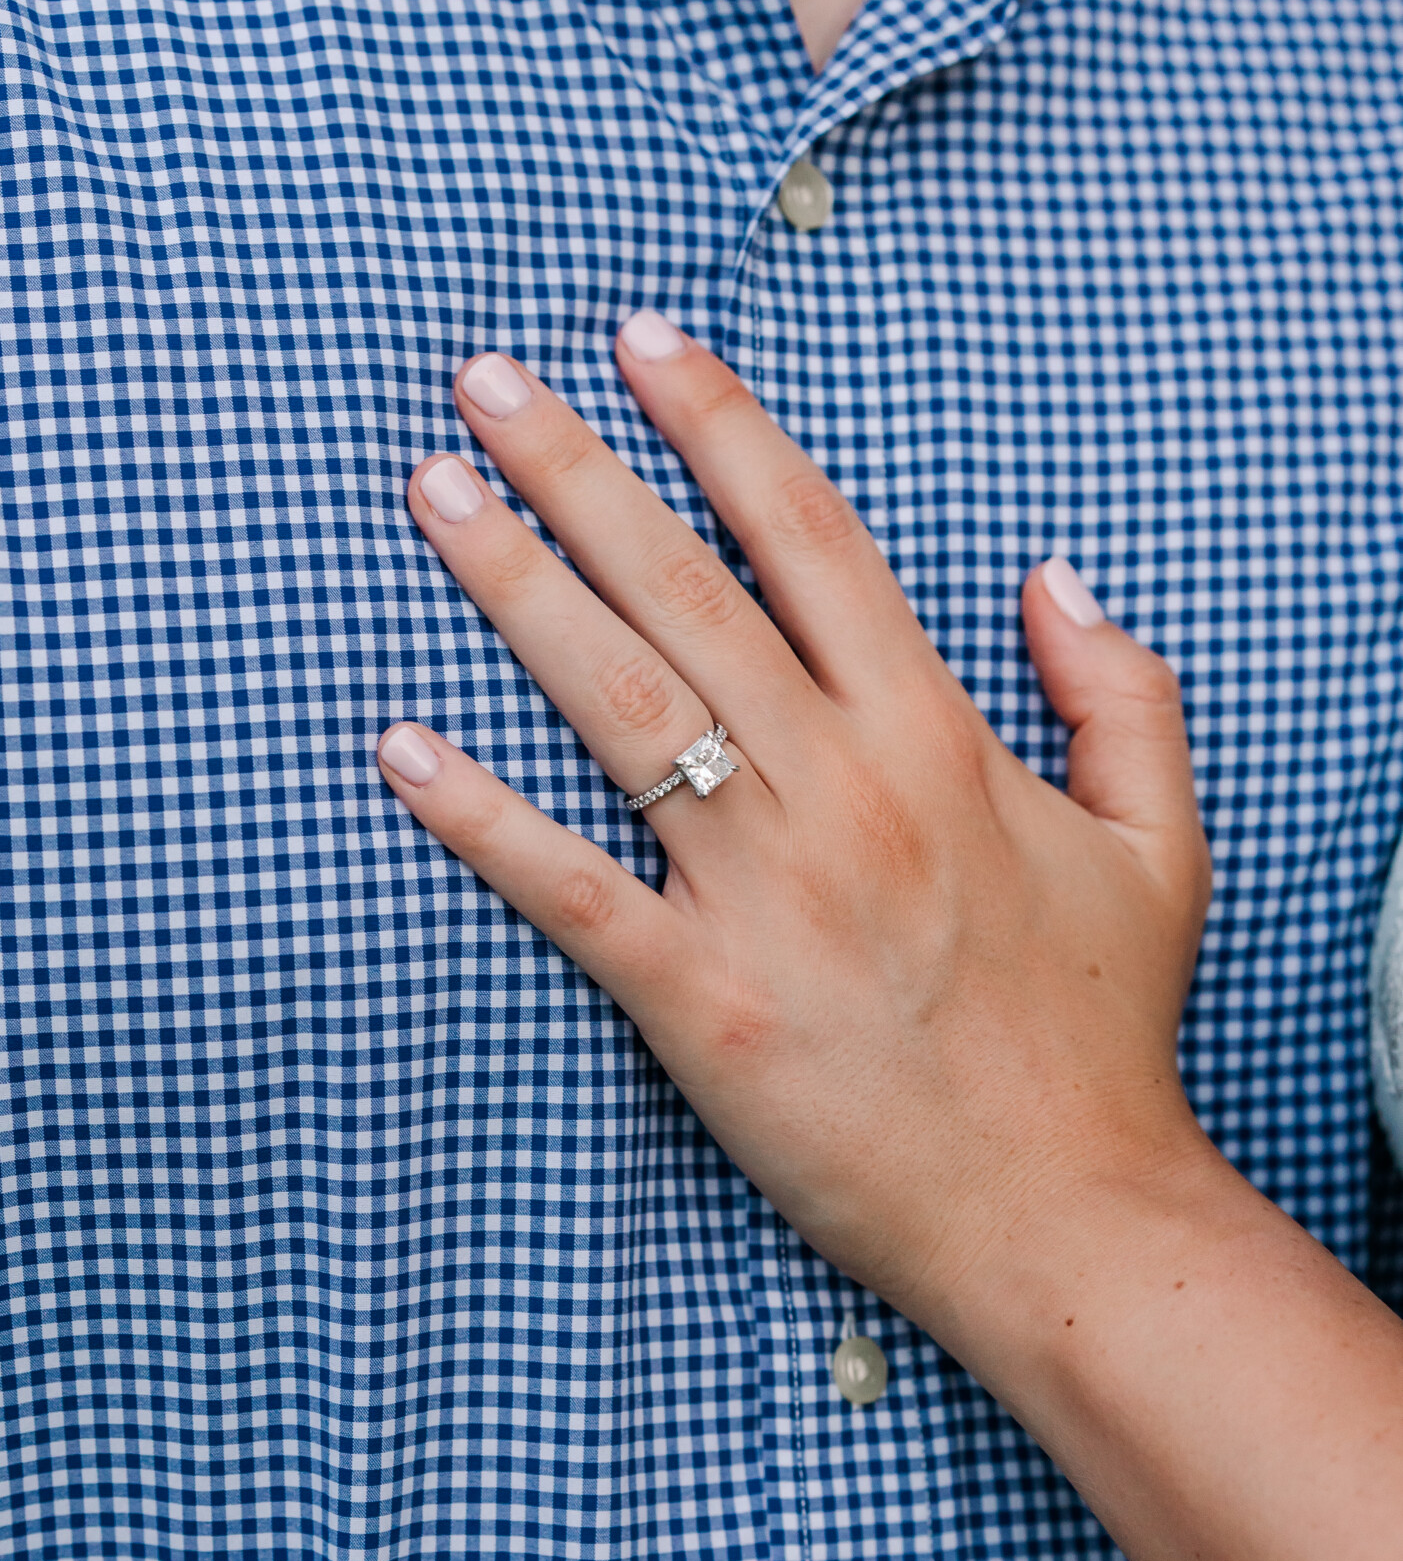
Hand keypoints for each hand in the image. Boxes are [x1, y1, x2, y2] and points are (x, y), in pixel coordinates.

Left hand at [376, 315, 1215, 1352]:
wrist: (1069, 1216)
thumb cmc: (1100, 1034)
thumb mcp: (1160, 841)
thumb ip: (1116, 691)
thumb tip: (1051, 574)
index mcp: (936, 736)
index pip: (809, 537)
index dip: (719, 427)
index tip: (642, 344)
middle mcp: (839, 788)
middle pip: (684, 590)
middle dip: (576, 469)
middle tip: (480, 381)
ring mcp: (761, 892)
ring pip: (616, 704)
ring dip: (514, 589)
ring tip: (434, 497)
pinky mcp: (698, 1001)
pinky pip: (568, 889)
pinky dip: (478, 818)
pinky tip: (399, 747)